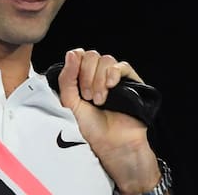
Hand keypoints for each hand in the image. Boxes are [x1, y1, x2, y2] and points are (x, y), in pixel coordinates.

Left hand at [57, 49, 162, 192]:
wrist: (112, 144)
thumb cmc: (90, 128)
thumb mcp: (70, 103)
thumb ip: (67, 78)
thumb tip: (71, 53)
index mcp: (81, 78)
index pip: (78, 55)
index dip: (76, 65)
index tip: (76, 84)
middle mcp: (97, 75)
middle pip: (91, 55)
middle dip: (87, 76)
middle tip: (88, 97)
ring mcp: (114, 78)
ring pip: (106, 59)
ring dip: (99, 79)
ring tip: (100, 100)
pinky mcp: (130, 82)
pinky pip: (122, 66)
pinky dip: (114, 73)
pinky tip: (111, 86)